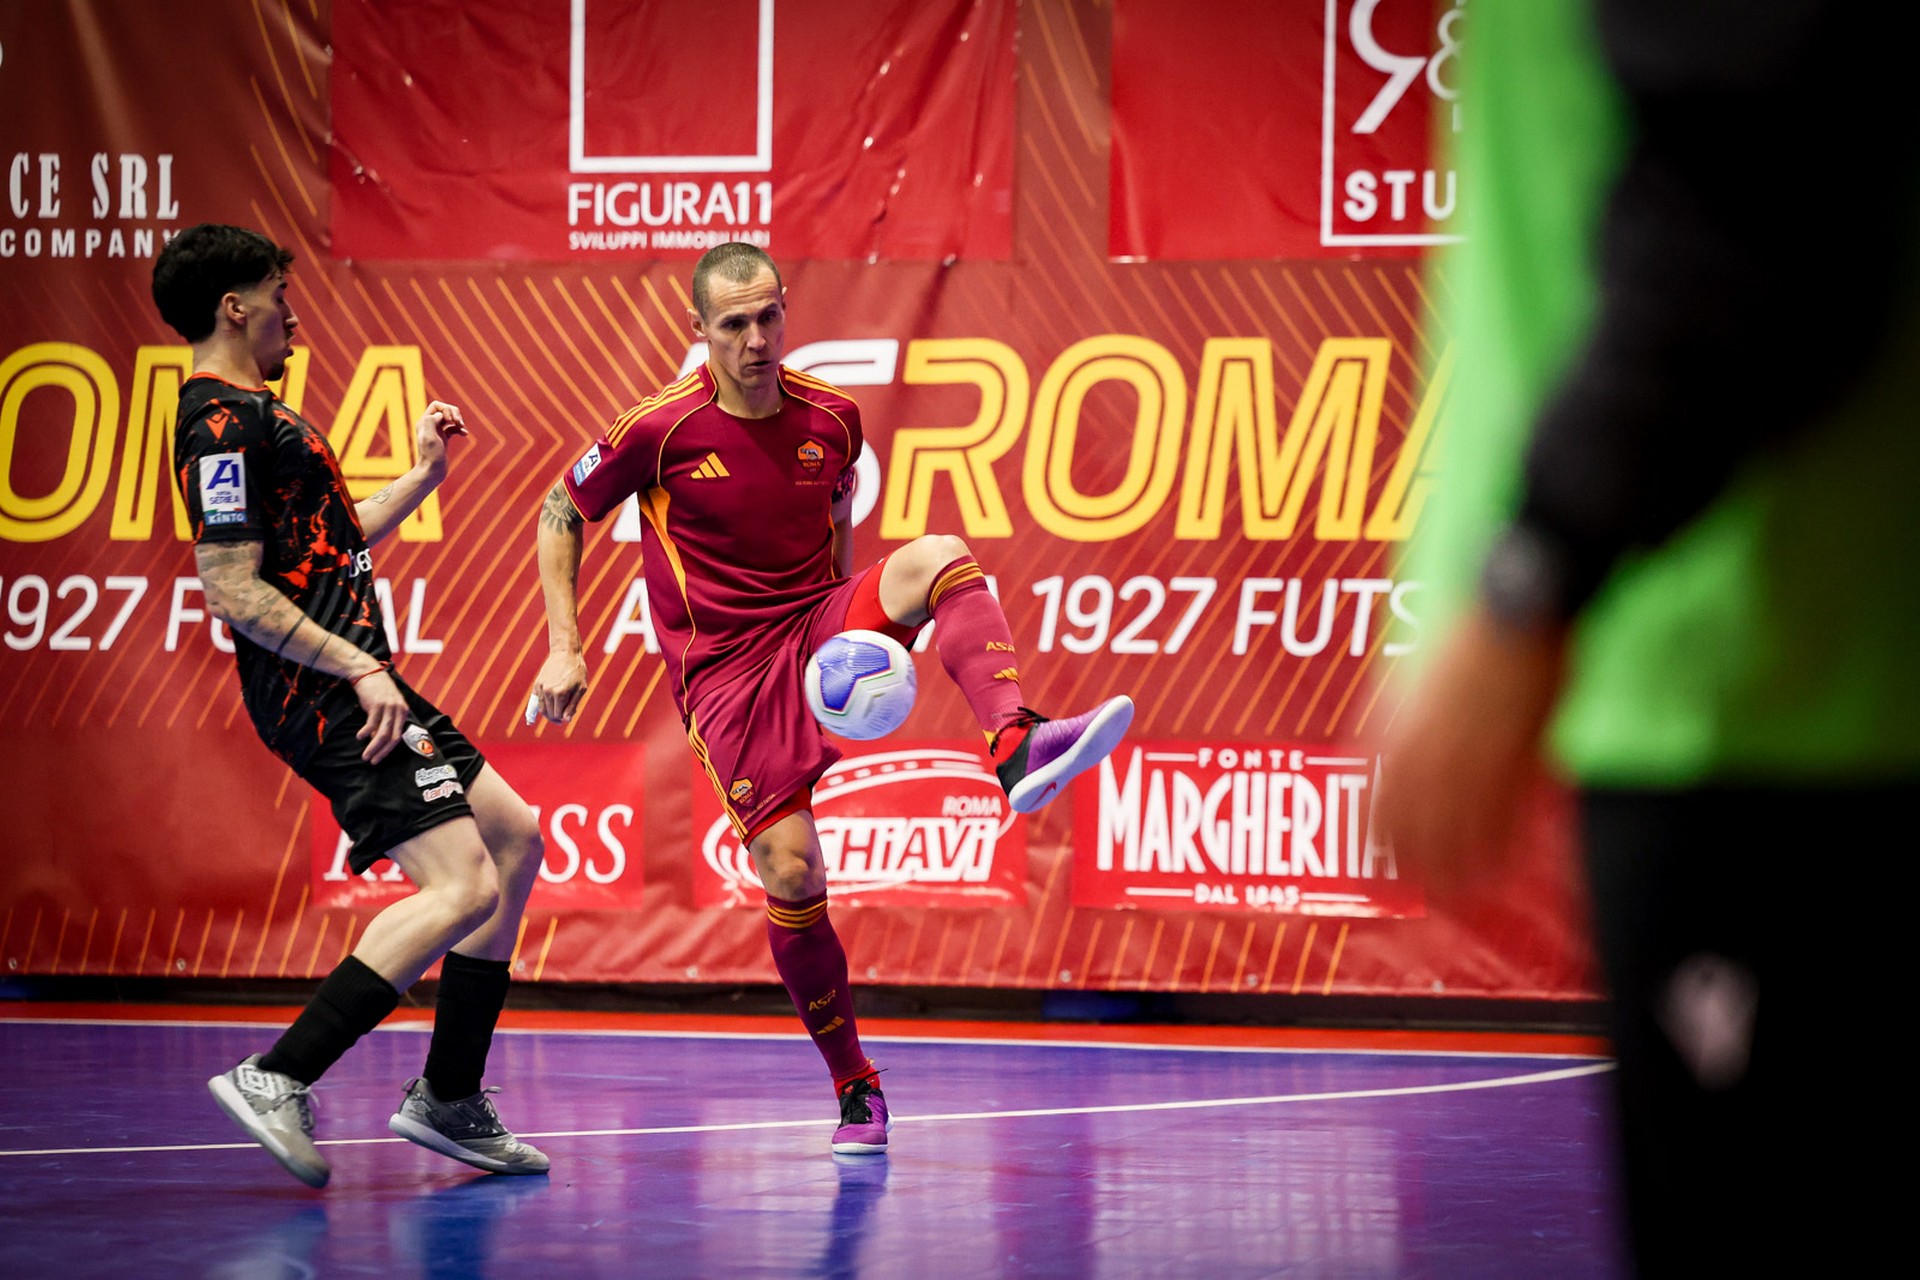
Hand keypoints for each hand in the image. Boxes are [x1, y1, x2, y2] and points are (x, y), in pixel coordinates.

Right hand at [352, 667, 410, 762]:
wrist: (367, 671)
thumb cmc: (375, 690)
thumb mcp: (384, 706)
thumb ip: (382, 722)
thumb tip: (374, 739)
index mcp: (403, 712)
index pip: (399, 736)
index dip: (389, 750)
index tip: (379, 758)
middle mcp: (399, 710)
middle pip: (393, 738)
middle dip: (382, 752)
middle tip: (372, 761)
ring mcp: (389, 707)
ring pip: (383, 733)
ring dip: (373, 747)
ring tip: (365, 756)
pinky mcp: (377, 704)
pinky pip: (372, 723)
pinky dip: (366, 732)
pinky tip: (359, 737)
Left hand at [412, 400, 466, 483]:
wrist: (432, 471)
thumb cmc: (431, 455)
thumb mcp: (429, 437)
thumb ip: (431, 421)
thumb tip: (440, 415)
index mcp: (425, 421)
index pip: (437, 405)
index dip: (447, 409)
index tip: (450, 421)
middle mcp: (430, 424)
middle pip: (445, 409)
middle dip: (455, 413)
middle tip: (459, 422)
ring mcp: (437, 432)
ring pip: (450, 418)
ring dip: (459, 420)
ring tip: (462, 427)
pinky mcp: (444, 439)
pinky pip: (453, 428)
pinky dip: (460, 429)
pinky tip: (464, 434)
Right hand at [530, 650, 588, 724]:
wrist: (565, 653)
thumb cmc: (576, 671)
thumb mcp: (581, 688)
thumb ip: (573, 705)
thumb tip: (566, 720)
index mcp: (561, 693)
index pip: (559, 715)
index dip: (565, 718)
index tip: (570, 715)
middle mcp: (549, 691)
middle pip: (550, 714)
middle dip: (557, 717)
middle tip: (564, 716)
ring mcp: (541, 687)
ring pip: (542, 709)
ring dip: (549, 714)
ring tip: (557, 713)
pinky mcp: (537, 684)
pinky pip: (537, 701)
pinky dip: (541, 707)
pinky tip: (542, 712)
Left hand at [1374, 605, 1568, 899]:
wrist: (1515, 612)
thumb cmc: (1468, 638)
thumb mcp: (1416, 681)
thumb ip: (1399, 723)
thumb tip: (1387, 757)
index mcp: (1395, 732)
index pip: (1370, 805)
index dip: (1372, 841)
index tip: (1373, 861)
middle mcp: (1426, 752)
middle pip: (1407, 831)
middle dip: (1409, 866)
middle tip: (1415, 889)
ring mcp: (1471, 759)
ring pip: (1452, 836)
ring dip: (1451, 872)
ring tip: (1453, 894)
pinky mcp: (1515, 760)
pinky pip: (1501, 822)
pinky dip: (1495, 851)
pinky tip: (1495, 870)